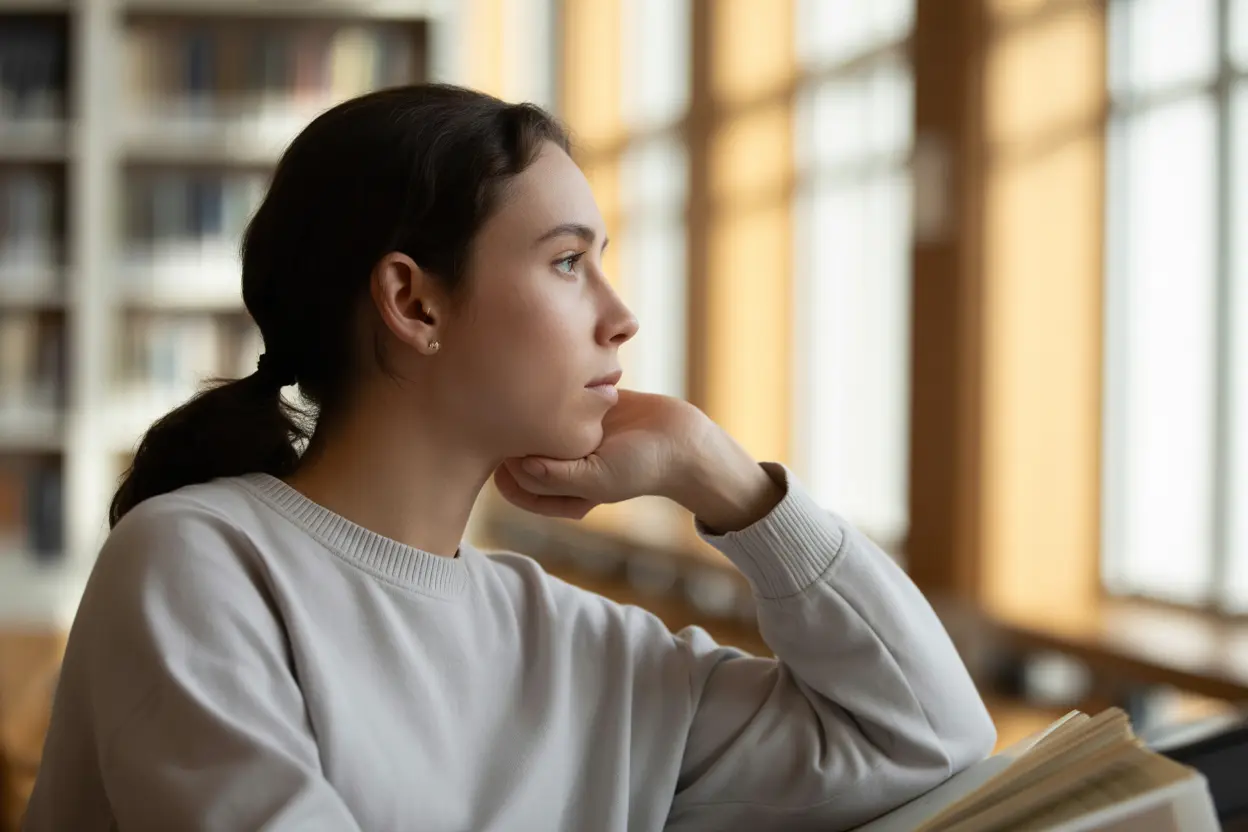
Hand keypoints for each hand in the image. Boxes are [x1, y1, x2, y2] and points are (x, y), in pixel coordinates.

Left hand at [493, 390, 704, 519]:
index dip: (508, 473)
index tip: (514, 452)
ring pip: (532, 428)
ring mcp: (570, 437)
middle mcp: (562, 466)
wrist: (679, 438)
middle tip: (512, 416)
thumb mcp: (598, 480)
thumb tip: (518, 466)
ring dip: (527, 414)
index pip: (517, 487)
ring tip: (527, 398)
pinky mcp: (582, 410)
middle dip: (511, 440)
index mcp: (562, 492)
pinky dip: (550, 396)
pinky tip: (553, 387)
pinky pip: (554, 405)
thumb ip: (557, 478)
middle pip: (518, 456)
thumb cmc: (640, 467)